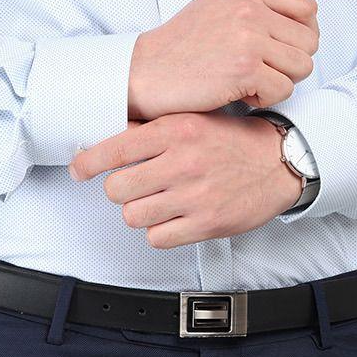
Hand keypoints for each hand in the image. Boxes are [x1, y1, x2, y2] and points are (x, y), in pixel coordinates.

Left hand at [68, 111, 305, 247]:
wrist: (277, 161)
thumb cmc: (230, 139)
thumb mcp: (190, 119)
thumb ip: (150, 128)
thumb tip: (107, 137)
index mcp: (175, 130)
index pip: (114, 149)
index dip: (87, 163)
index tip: (78, 170)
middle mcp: (182, 161)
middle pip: (117, 189)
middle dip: (120, 190)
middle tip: (134, 186)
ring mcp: (195, 195)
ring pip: (133, 216)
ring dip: (140, 211)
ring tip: (157, 201)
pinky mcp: (207, 223)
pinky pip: (157, 238)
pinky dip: (160, 231)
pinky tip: (173, 217)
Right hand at [127, 0, 318, 120]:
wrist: (145, 71)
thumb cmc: (180, 46)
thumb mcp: (218, 7)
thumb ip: (257, 7)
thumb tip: (303, 26)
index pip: (307, 7)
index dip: (305, 33)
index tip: (286, 49)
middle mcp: (248, 6)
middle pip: (309, 40)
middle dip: (291, 62)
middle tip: (264, 71)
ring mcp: (247, 36)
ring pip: (302, 66)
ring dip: (281, 81)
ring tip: (251, 82)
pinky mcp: (245, 67)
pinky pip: (283, 89)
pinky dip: (265, 98)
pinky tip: (240, 93)